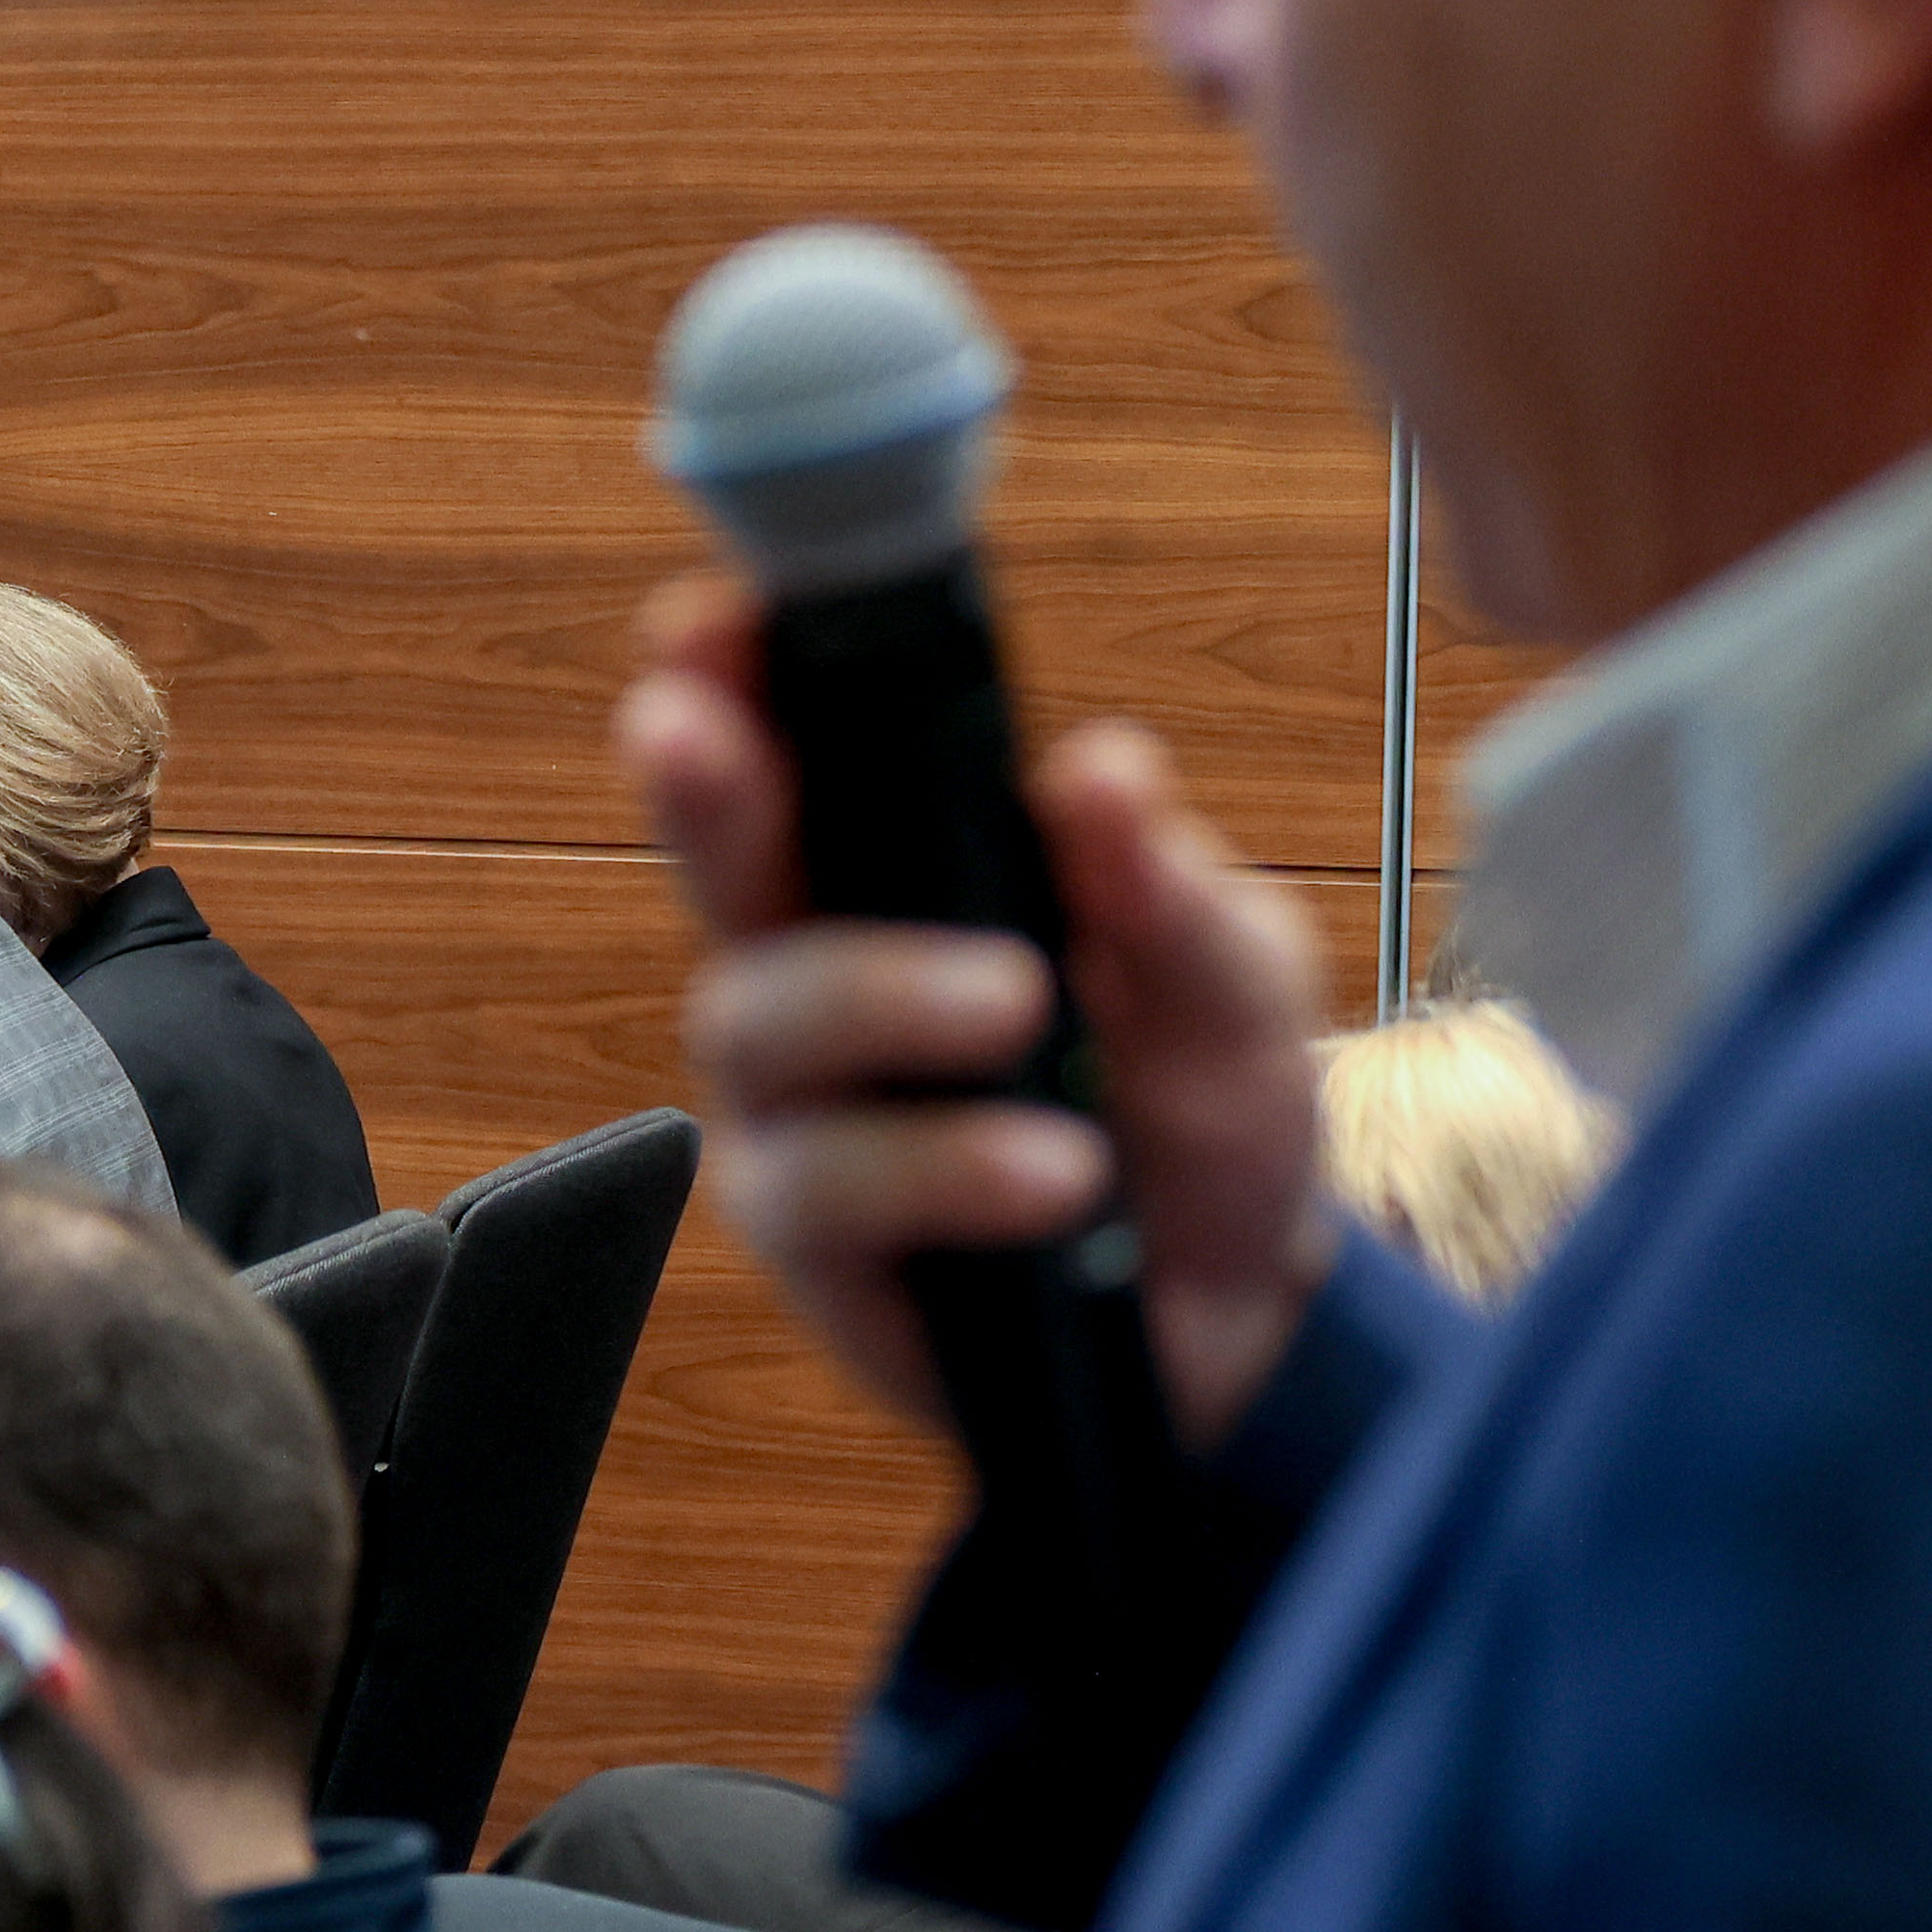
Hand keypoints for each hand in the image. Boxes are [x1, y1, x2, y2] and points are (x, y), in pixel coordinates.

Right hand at [617, 571, 1338, 1447]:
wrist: (1240, 1313)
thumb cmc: (1202, 1111)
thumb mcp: (1235, 984)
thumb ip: (1170, 892)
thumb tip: (1098, 771)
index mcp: (909, 873)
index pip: (797, 752)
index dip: (731, 678)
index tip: (710, 618)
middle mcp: (819, 975)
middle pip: (714, 866)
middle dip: (696, 789)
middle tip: (691, 734)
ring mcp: (795, 1108)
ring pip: (757, 1021)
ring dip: (879, 994)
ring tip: (1017, 1006)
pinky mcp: (810, 1236)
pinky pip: (827, 1183)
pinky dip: (941, 1162)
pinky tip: (1050, 1169)